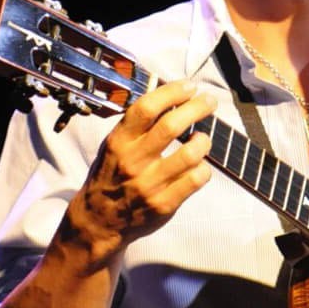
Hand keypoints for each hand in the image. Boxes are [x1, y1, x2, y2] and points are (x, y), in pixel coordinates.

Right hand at [59, 79, 216, 264]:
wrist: (99, 221)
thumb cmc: (111, 174)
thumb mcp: (114, 145)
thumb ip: (137, 124)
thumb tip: (171, 93)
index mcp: (119, 141)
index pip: (147, 108)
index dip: (172, 92)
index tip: (189, 86)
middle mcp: (133, 161)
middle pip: (172, 126)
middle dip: (197, 107)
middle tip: (209, 101)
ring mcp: (149, 184)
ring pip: (190, 154)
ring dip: (203, 141)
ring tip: (203, 138)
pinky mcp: (164, 204)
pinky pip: (196, 179)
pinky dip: (204, 168)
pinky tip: (199, 165)